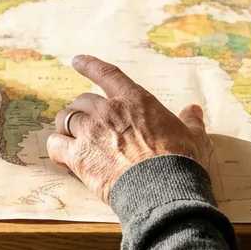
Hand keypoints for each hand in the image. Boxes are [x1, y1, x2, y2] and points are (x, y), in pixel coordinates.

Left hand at [46, 55, 212, 202]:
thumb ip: (190, 121)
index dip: (89, 66)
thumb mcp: (193, 136)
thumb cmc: (181, 160)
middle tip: (84, 121)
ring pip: (65, 119)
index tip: (77, 61)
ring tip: (67, 135)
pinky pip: (56, 145)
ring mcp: (91, 133)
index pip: (107, 74)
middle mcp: (108, 111)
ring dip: (65, 126)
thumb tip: (194, 110)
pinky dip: (57, 148)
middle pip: (82, 100)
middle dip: (81, 109)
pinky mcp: (79, 157)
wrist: (163, 188)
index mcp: (135, 100)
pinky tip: (62, 157)